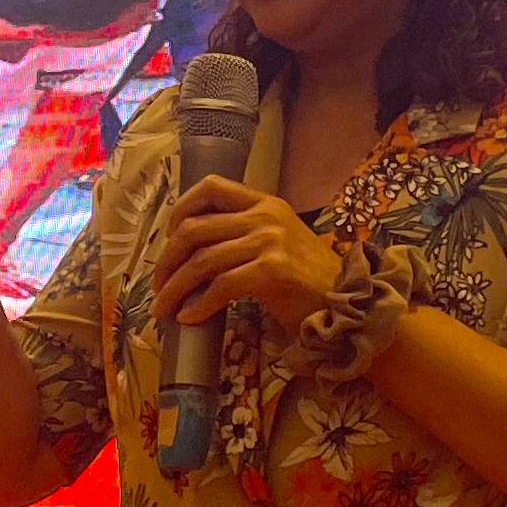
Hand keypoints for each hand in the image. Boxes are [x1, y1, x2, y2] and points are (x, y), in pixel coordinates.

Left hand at [151, 177, 344, 332]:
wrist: (349, 303)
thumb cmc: (310, 280)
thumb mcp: (279, 242)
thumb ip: (245, 235)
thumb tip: (195, 252)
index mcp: (265, 203)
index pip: (210, 187)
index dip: (180, 210)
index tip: (168, 239)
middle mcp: (265, 216)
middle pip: (195, 229)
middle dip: (167, 260)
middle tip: (158, 285)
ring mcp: (270, 242)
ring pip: (202, 261)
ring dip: (174, 288)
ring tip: (163, 309)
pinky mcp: (272, 272)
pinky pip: (221, 286)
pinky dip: (199, 305)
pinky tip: (190, 318)